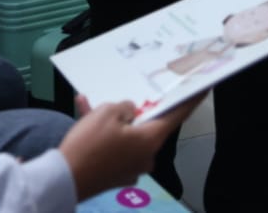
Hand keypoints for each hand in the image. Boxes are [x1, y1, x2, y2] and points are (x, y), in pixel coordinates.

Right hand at [60, 96, 202, 200]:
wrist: (64, 179)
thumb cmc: (90, 143)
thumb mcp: (107, 113)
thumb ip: (125, 107)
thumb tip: (130, 113)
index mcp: (151, 140)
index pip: (177, 116)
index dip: (190, 100)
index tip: (204, 88)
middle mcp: (146, 157)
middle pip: (146, 126)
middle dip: (132, 110)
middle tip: (125, 95)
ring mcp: (130, 168)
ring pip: (125, 135)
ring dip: (110, 119)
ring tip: (90, 103)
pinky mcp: (114, 175)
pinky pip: (112, 147)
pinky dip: (101, 133)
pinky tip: (84, 114)